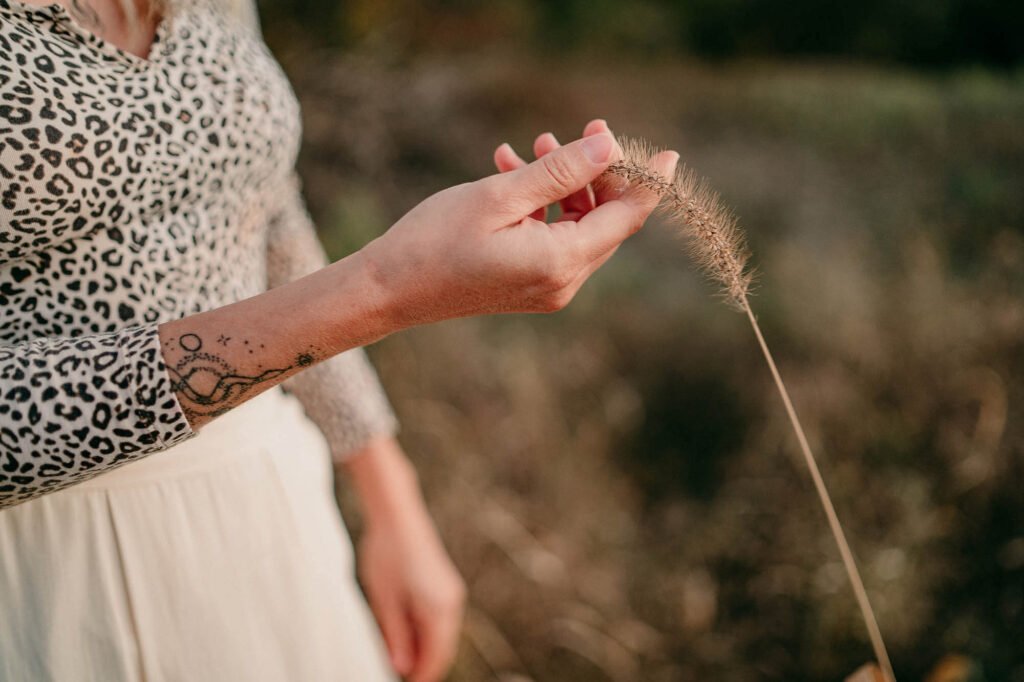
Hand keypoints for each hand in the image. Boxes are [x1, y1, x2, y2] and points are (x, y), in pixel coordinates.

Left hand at [345, 438, 465, 681]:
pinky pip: (439, 619)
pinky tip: (402, 633)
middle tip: (397, 674)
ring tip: (395, 657)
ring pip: (441, 634)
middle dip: (422, 666)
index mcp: (439, 609)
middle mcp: (451, 602)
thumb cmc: (387, 553)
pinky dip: (424, 632)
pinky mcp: (443, 584)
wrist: (397, 514)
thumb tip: (402, 667)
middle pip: (442, 648)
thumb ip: (396, 635)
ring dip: (423, 649)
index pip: (436, 658)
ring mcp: (450, 592)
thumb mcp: (385, 600)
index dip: (420, 677)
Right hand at [362, 120, 677, 326]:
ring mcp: (547, 288)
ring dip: (566, 185)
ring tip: (535, 145)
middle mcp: (563, 282)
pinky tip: (514, 172)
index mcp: (560, 262)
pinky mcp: (529, 286)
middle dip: (599, 173)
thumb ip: (560, 171)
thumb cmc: (435, 240)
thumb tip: (609, 146)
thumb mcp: (500, 194)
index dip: (649, 183)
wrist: (389, 290)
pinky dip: (544, 206)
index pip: (626, 219)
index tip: (669, 153)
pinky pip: (554, 238)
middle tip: (585, 129)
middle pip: (606, 223)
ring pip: (579, 227)